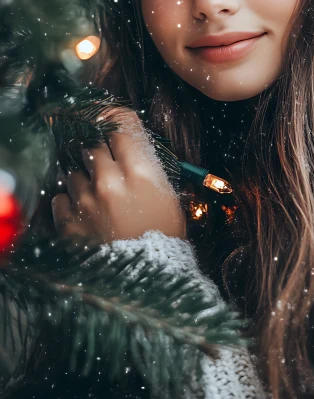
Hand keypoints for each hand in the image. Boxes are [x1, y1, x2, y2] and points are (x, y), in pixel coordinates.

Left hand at [51, 108, 186, 243]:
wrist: (146, 281)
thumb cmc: (163, 238)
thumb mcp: (167, 195)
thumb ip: (147, 166)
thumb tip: (129, 145)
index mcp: (139, 171)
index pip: (121, 125)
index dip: (115, 118)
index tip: (111, 117)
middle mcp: (108, 180)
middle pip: (93, 144)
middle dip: (98, 150)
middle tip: (105, 161)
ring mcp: (85, 200)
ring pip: (74, 170)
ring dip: (83, 178)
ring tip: (97, 195)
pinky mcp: (68, 221)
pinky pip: (61, 197)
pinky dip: (69, 201)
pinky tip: (85, 212)